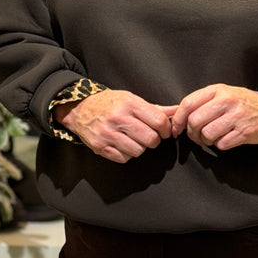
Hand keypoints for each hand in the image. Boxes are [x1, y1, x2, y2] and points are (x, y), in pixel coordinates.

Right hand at [54, 90, 176, 163]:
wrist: (80, 108)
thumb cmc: (109, 102)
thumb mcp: (131, 98)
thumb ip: (155, 108)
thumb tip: (177, 111)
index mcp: (129, 104)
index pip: (158, 120)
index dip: (165, 128)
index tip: (163, 130)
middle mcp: (119, 118)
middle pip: (151, 139)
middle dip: (154, 140)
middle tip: (150, 135)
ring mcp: (108, 134)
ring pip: (138, 151)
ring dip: (140, 147)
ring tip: (134, 139)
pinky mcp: (101, 147)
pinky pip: (124, 158)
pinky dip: (127, 154)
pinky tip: (123, 144)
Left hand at [171, 84, 257, 150]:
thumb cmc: (242, 103)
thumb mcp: (223, 94)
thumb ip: (202, 101)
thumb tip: (177, 115)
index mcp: (218, 90)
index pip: (189, 103)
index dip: (178, 118)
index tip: (176, 129)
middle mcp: (226, 101)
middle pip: (195, 121)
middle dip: (191, 133)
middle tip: (195, 137)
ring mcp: (236, 116)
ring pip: (207, 134)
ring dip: (205, 141)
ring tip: (211, 138)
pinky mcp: (244, 132)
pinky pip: (222, 144)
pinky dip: (220, 145)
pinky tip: (225, 139)